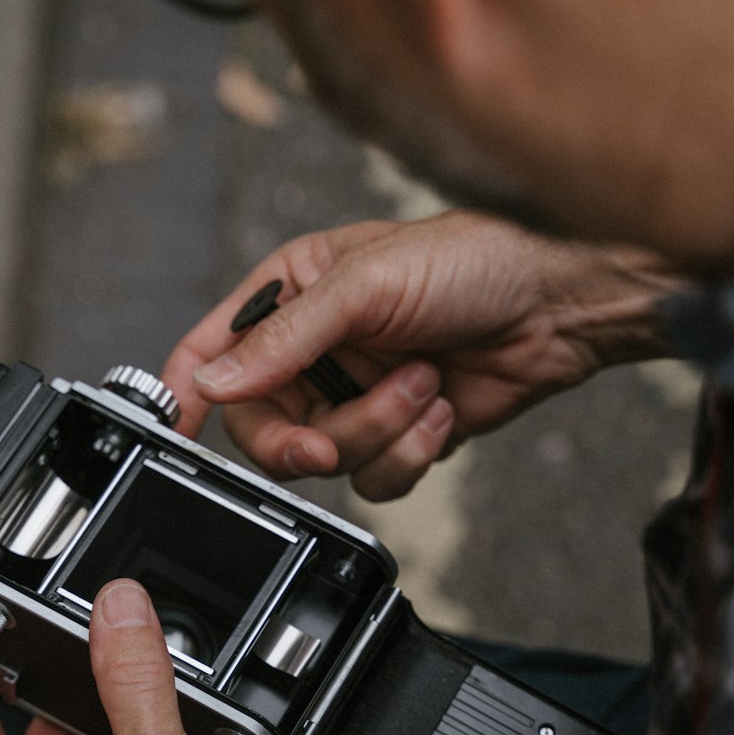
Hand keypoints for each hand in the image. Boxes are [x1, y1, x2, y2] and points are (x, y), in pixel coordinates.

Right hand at [162, 212, 679, 501]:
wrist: (563, 302)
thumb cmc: (474, 258)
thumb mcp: (364, 285)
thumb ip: (283, 339)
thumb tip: (212, 381)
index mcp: (292, 295)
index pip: (214, 348)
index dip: (185, 391)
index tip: (170, 431)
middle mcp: (317, 348)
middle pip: (264, 426)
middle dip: (300, 440)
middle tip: (324, 442)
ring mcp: (358, 394)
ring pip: (324, 456)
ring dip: (377, 430)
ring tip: (423, 384)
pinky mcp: (400, 432)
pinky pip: (375, 476)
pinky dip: (410, 452)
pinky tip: (442, 408)